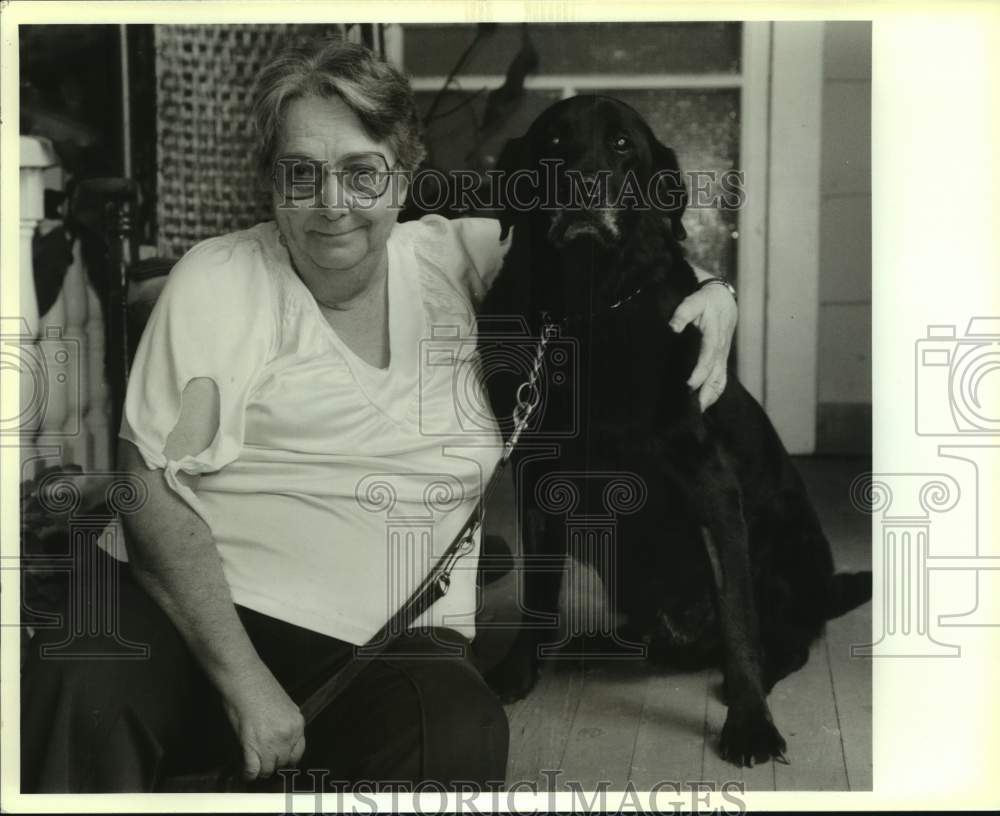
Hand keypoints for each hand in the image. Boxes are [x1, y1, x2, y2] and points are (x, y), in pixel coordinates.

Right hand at [221, 664, 305, 780]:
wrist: (244, 678)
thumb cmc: (260, 686)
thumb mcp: (284, 705)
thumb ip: (286, 724)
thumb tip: (282, 739)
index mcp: (297, 724)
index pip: (298, 753)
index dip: (286, 759)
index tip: (278, 760)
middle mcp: (288, 735)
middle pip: (283, 763)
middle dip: (273, 764)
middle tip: (263, 761)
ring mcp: (271, 742)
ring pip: (268, 770)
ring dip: (260, 770)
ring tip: (253, 766)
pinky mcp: (252, 746)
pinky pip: (253, 770)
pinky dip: (248, 774)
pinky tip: (245, 772)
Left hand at [668, 282, 737, 411]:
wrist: (724, 299)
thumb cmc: (706, 301)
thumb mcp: (695, 301)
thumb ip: (683, 313)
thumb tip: (673, 327)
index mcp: (714, 337)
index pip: (708, 358)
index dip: (700, 373)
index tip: (689, 385)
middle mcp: (721, 351)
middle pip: (716, 376)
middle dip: (705, 394)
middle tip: (692, 410)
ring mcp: (723, 357)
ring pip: (720, 382)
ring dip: (710, 398)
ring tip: (698, 413)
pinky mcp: (722, 361)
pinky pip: (720, 381)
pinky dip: (713, 394)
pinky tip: (703, 405)